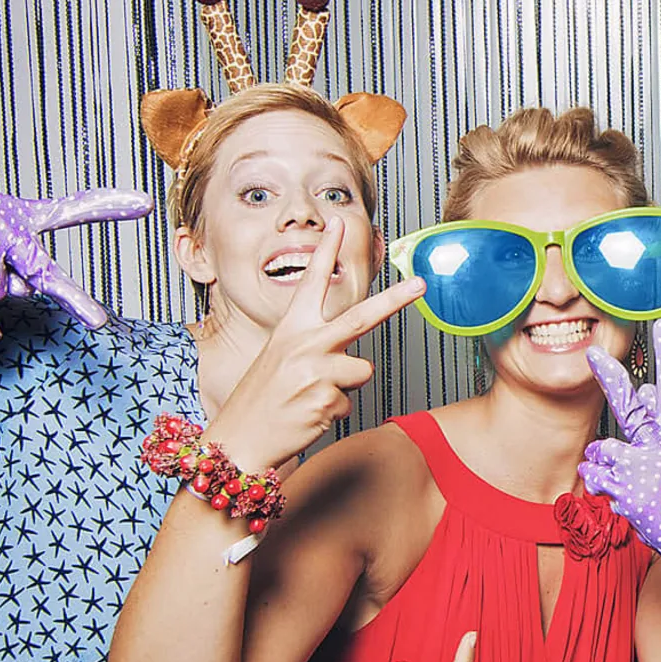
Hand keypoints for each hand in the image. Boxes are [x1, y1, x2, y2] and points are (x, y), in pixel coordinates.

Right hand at [199, 217, 423, 469]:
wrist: (239, 440)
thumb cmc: (262, 400)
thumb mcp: (280, 359)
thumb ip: (314, 345)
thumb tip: (353, 351)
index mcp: (291, 328)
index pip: (313, 281)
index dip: (327, 250)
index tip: (339, 221)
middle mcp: (304, 344)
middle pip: (362, 315)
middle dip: (396, 298)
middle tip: (421, 283)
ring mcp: (316, 372)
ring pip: (362, 370)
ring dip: (346, 385)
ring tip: (313, 395)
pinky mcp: (326, 400)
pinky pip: (350, 401)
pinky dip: (333, 411)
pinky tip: (308, 414)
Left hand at [579, 318, 660, 611]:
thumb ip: (659, 420)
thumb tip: (640, 387)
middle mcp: (659, 448)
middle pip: (631, 408)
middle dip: (611, 379)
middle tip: (594, 356)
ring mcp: (642, 470)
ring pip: (600, 449)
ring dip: (602, 462)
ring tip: (625, 478)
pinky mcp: (626, 493)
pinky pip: (593, 475)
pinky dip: (598, 481)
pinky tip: (618, 492)